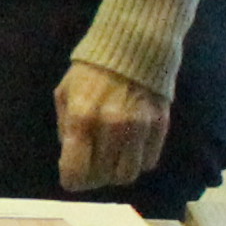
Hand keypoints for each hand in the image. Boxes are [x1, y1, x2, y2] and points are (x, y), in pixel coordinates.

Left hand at [53, 60, 171, 194]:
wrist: (134, 46)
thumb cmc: (91, 71)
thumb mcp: (65, 94)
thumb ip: (65, 129)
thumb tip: (70, 159)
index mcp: (82, 116)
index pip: (76, 171)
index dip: (71, 179)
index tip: (72, 176)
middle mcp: (112, 125)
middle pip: (102, 177)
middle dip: (93, 177)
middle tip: (91, 167)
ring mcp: (139, 126)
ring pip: (128, 175)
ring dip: (116, 173)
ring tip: (110, 160)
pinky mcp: (160, 125)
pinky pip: (148, 162)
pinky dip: (136, 161)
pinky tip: (129, 147)